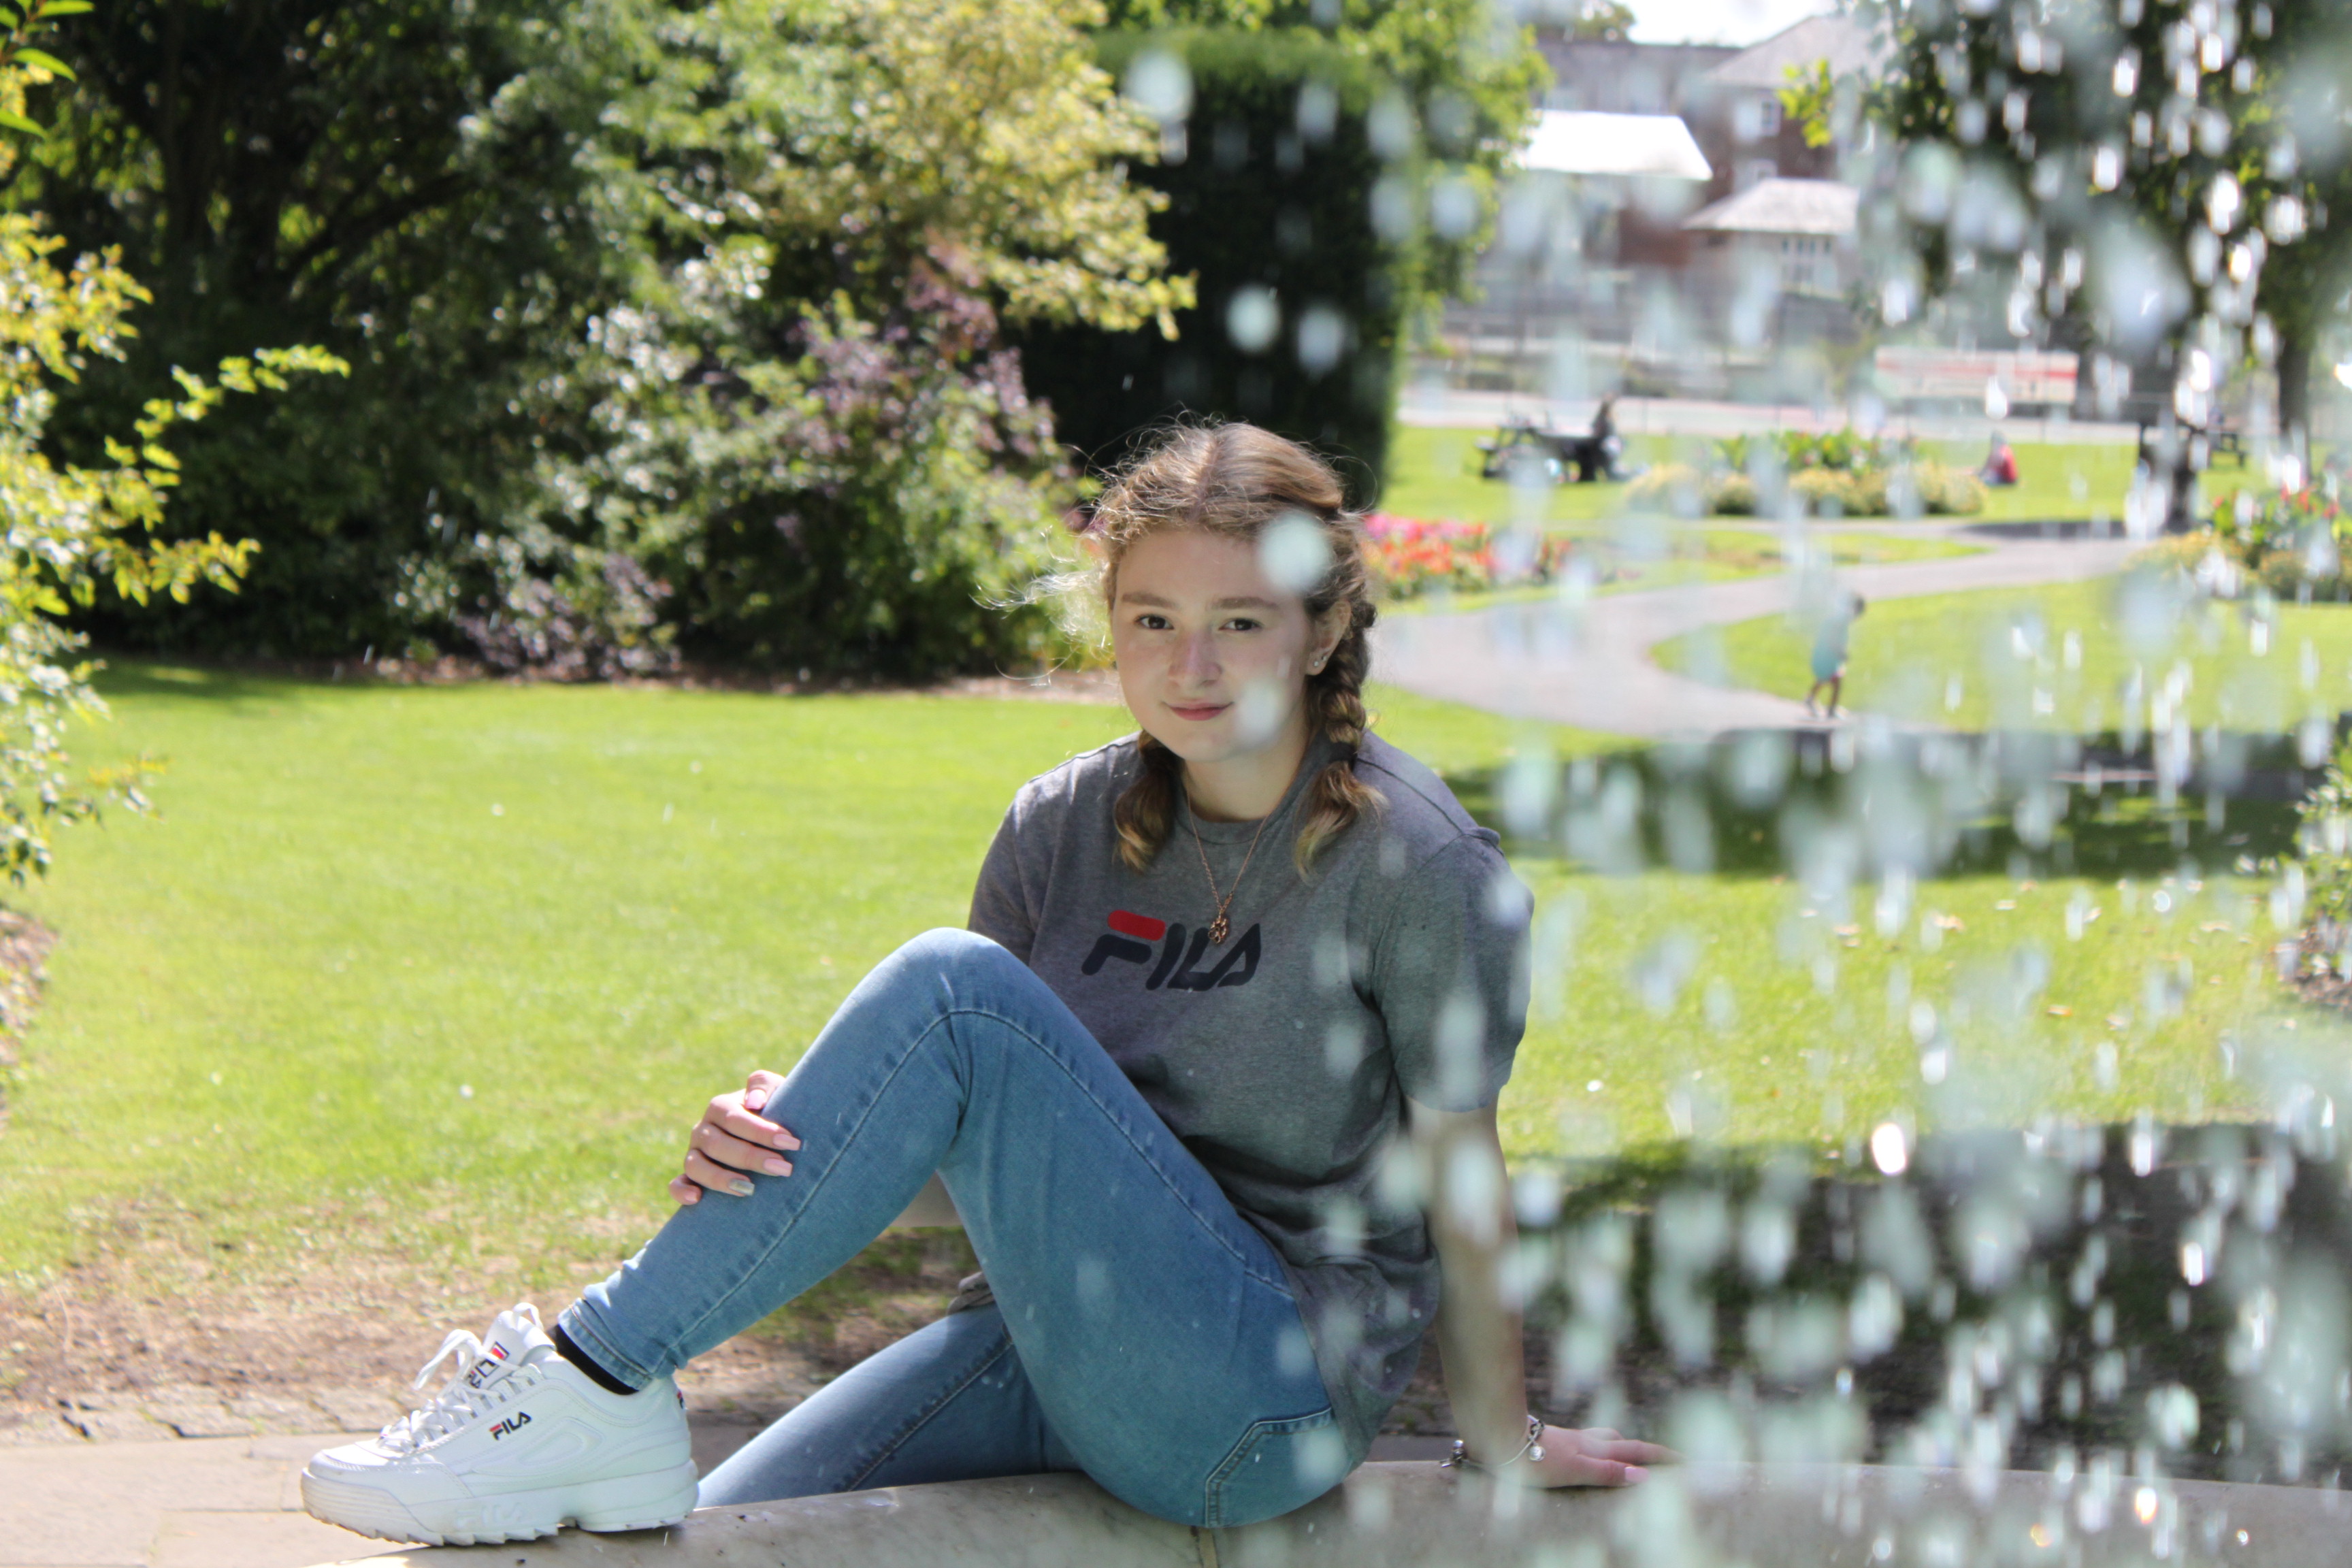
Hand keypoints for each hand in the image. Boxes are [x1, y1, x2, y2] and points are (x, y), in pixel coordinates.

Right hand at [669, 1070, 802, 1205]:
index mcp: (720, 1107)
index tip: (791, 1142)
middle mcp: (703, 1130)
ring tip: (749, 1189)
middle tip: (784, 1168)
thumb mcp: (775, 1091)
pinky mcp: (691, 1176)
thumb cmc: (775, 1110)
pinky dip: (681, 1191)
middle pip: (717, 1145)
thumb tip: (754, 1101)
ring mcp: (694, 1153)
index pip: (735, 1119)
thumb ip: (764, 1085)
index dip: (762, 1132)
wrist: (768, 1137)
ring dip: (719, 1178)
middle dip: (751, 1158)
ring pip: (695, 1166)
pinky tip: (697, 1198)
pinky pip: (677, 1185)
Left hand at [1506, 1426, 1676, 1488]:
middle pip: (1623, 1442)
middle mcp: (1585, 1441)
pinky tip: (1583, 1450)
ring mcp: (1567, 1439)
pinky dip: (1595, 1446)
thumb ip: (1607, 1472)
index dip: (1661, 1456)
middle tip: (1664, 1457)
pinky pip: (1582, 1443)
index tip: (1686, 1460)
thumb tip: (1644, 1476)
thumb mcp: (1575, 1470)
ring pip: (1601, 1439)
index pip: (1636, 1451)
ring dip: (1619, 1445)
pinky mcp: (1550, 1441)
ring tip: (1626, 1451)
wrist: (1496, 1437)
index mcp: (1595, 1449)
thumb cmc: (1533, 1459)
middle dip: (1645, 1449)